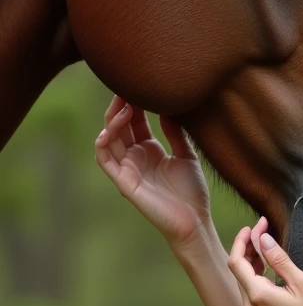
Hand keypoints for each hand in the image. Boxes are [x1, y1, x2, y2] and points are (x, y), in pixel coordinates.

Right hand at [95, 95, 211, 248]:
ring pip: (110, 139)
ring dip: (113, 121)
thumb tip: (169, 108)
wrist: (195, 222)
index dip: (135, 102)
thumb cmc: (192, 192)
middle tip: (127, 88)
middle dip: (121, 106)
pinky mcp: (124, 183)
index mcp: (149, 149)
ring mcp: (128, 169)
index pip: (136, 120)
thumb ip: (176, 133)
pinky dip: (103, 145)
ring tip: (124, 106)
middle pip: (120, 126)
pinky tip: (109, 131)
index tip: (140, 83)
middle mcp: (135, 157)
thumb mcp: (186, 156)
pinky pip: (106, 161)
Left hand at [228, 217, 302, 305]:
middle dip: (248, 250)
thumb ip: (279, 260)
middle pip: (238, 272)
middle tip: (264, 234)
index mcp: (257, 295)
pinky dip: (255, 283)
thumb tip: (264, 239)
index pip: (236, 260)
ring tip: (267, 254)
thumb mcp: (301, 283)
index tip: (254, 227)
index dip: (242, 240)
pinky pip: (249, 299)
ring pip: (244, 285)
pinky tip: (270, 278)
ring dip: (252, 267)